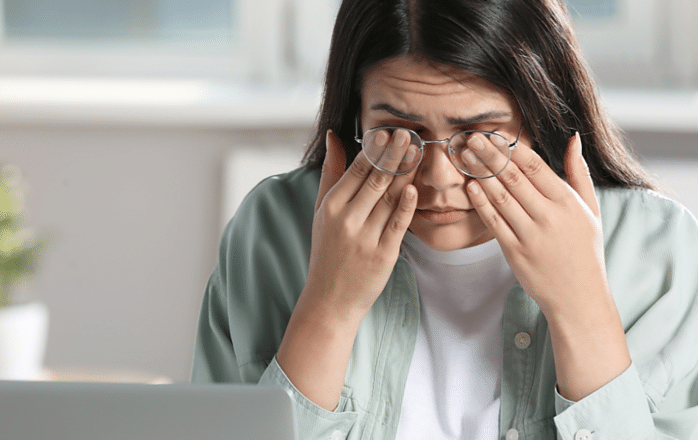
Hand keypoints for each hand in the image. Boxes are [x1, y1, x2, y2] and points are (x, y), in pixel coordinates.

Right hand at [306, 129, 417, 317]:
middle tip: (408, 133)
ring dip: (406, 173)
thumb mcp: (322, 211)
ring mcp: (365, 237)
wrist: (330, 298)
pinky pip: (398, 224)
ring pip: (390, 198)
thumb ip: (331, 172)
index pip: (357, 170)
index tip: (390, 131)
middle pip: (375, 180)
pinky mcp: (383, 254)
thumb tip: (334, 135)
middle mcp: (347, 220)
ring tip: (419, 151)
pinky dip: (407, 205)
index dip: (375, 149)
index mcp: (331, 206)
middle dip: (393, 155)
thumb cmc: (328, 251)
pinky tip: (415, 187)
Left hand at [465, 132, 630, 400]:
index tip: (495, 134)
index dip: (512, 149)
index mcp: (567, 203)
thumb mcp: (591, 209)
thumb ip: (579, 173)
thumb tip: (573, 137)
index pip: (535, 167)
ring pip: (500, 197)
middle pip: (513, 178)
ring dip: (480, 174)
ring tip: (464, 156)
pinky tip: (470, 186)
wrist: (579, 296)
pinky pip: (494, 222)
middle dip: (489, 155)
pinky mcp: (515, 252)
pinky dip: (481, 203)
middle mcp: (549, 217)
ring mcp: (530, 235)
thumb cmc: (585, 249)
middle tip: (471, 138)